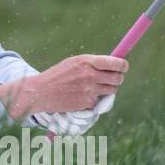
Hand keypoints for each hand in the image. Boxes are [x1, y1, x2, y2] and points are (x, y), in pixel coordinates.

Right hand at [0, 55, 128, 120]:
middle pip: (118, 78)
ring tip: (93, 87)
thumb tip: (115, 64)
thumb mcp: (74, 63)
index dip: (123, 65)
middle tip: (111, 78)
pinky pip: (99, 101)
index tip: (123, 67)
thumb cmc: (58, 75)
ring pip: (111, 90)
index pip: (115, 63)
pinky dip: (94, 100)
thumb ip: (92, 63)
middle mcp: (89, 75)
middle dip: (117, 78)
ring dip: (107, 89)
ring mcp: (89, 90)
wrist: (41, 92)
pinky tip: (81, 96)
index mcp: (86, 61)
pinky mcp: (87, 103)